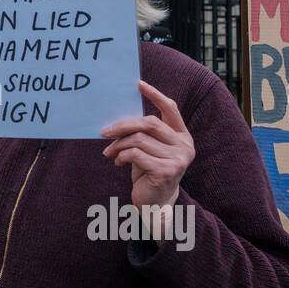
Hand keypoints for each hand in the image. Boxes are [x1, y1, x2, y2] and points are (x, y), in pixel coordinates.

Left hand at [101, 80, 193, 212]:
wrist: (156, 203)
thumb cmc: (150, 171)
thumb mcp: (149, 149)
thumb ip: (144, 133)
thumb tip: (118, 118)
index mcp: (182, 135)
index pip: (170, 108)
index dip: (155, 95)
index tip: (138, 84)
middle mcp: (184, 145)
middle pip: (149, 123)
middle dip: (123, 125)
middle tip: (104, 131)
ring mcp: (178, 159)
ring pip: (139, 139)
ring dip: (118, 144)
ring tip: (109, 152)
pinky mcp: (166, 171)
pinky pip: (136, 155)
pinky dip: (121, 156)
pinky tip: (117, 162)